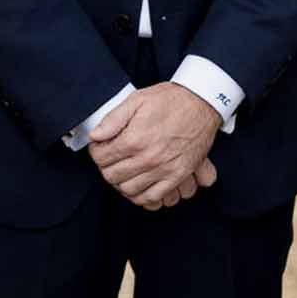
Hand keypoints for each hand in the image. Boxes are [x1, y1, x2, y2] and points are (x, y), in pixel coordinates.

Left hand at [89, 82, 220, 210]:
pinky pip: (153, 197)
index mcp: (134, 139)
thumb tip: (95, 135)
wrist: (201, 103)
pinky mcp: (177, 176)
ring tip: (123, 171)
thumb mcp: (137, 100)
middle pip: (112, 176)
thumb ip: (113, 119)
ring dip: (121, 182)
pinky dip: (141, 196)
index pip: (102, 157)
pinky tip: (138, 185)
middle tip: (110, 160)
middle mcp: (148, 158)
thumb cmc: (170, 100)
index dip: (96, 152)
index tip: (100, 147)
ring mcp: (163, 169)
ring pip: (129, 190)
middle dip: (106, 168)